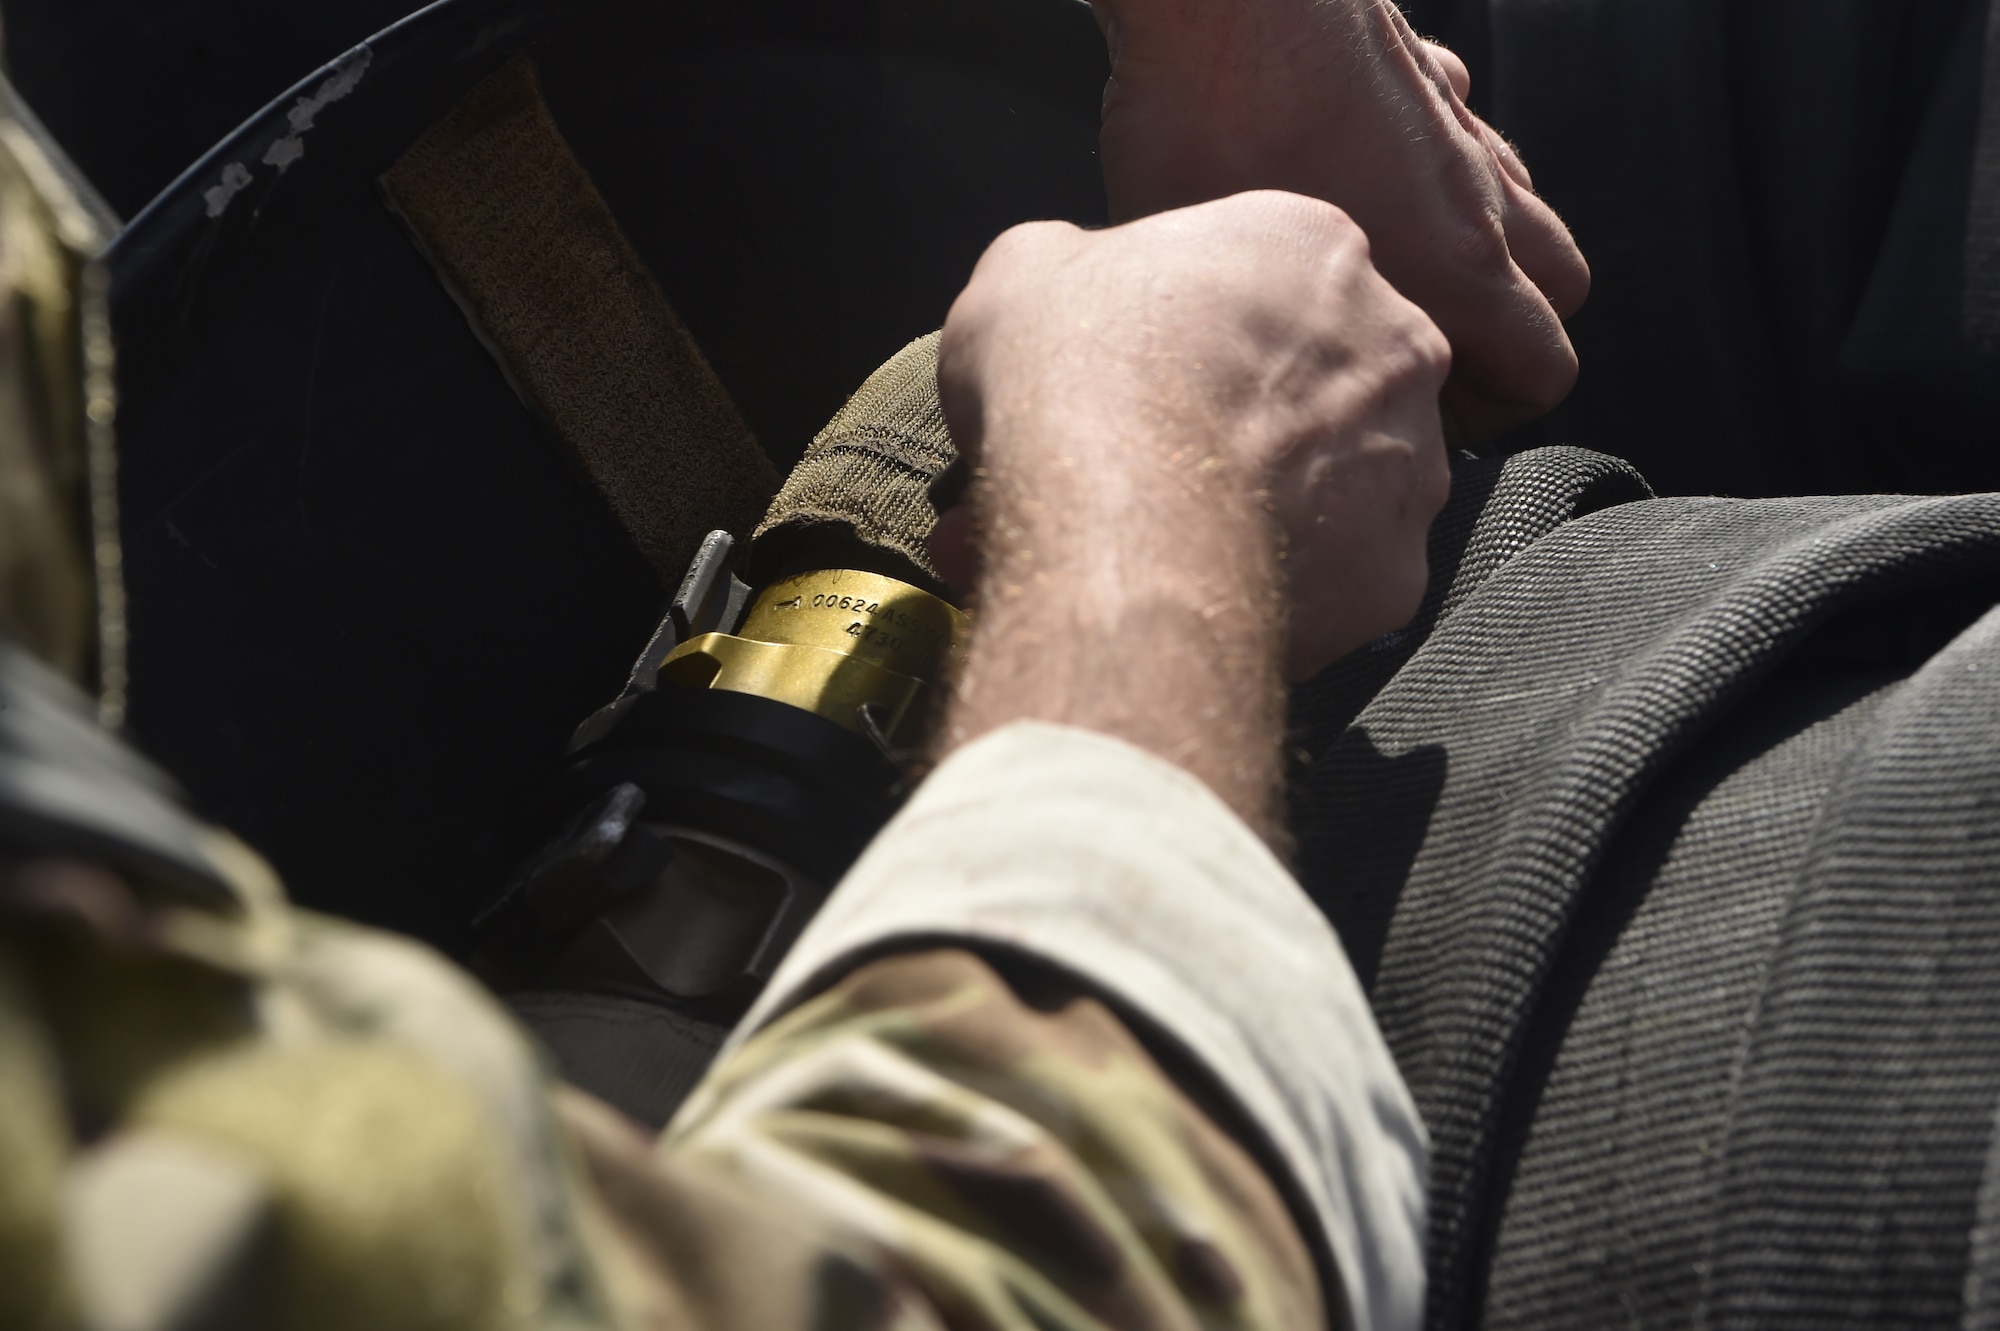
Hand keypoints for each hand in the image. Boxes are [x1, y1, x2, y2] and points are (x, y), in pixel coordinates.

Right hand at [933, 192, 1448, 832]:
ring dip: (1270, 505)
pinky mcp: (1395, 577)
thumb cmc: (1079, 376)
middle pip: (1318, 379)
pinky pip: (1334, 581)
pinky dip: (1276, 591)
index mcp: (1316, 245)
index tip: (1138, 368)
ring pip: (1339, 486)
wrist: (1124, 527)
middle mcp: (1395, 347)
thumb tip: (1065, 280)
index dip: (1194, 327)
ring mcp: (1410, 468)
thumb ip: (1068, 263)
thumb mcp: (1024, 270)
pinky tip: (1202, 592)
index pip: (1267, 274)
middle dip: (1248, 415)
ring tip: (1171, 540)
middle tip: (1157, 457)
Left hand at [1089, 0, 1587, 439]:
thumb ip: (1268, 342)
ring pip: (1526, 210)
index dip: (1487, 416)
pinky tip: (1359, 180)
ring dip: (1485, 256)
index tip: (1411, 417)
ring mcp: (1458, 128)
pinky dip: (1436, 170)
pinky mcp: (1422, 74)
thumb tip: (1240, 383)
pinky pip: (1464, 135)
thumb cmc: (1207, 123)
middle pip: (1560, 295)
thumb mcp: (1222, 278)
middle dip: (1503, 342)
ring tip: (1397, 280)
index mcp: (1453, 265)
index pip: (1543, 370)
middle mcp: (1477, 196)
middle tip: (1415, 360)